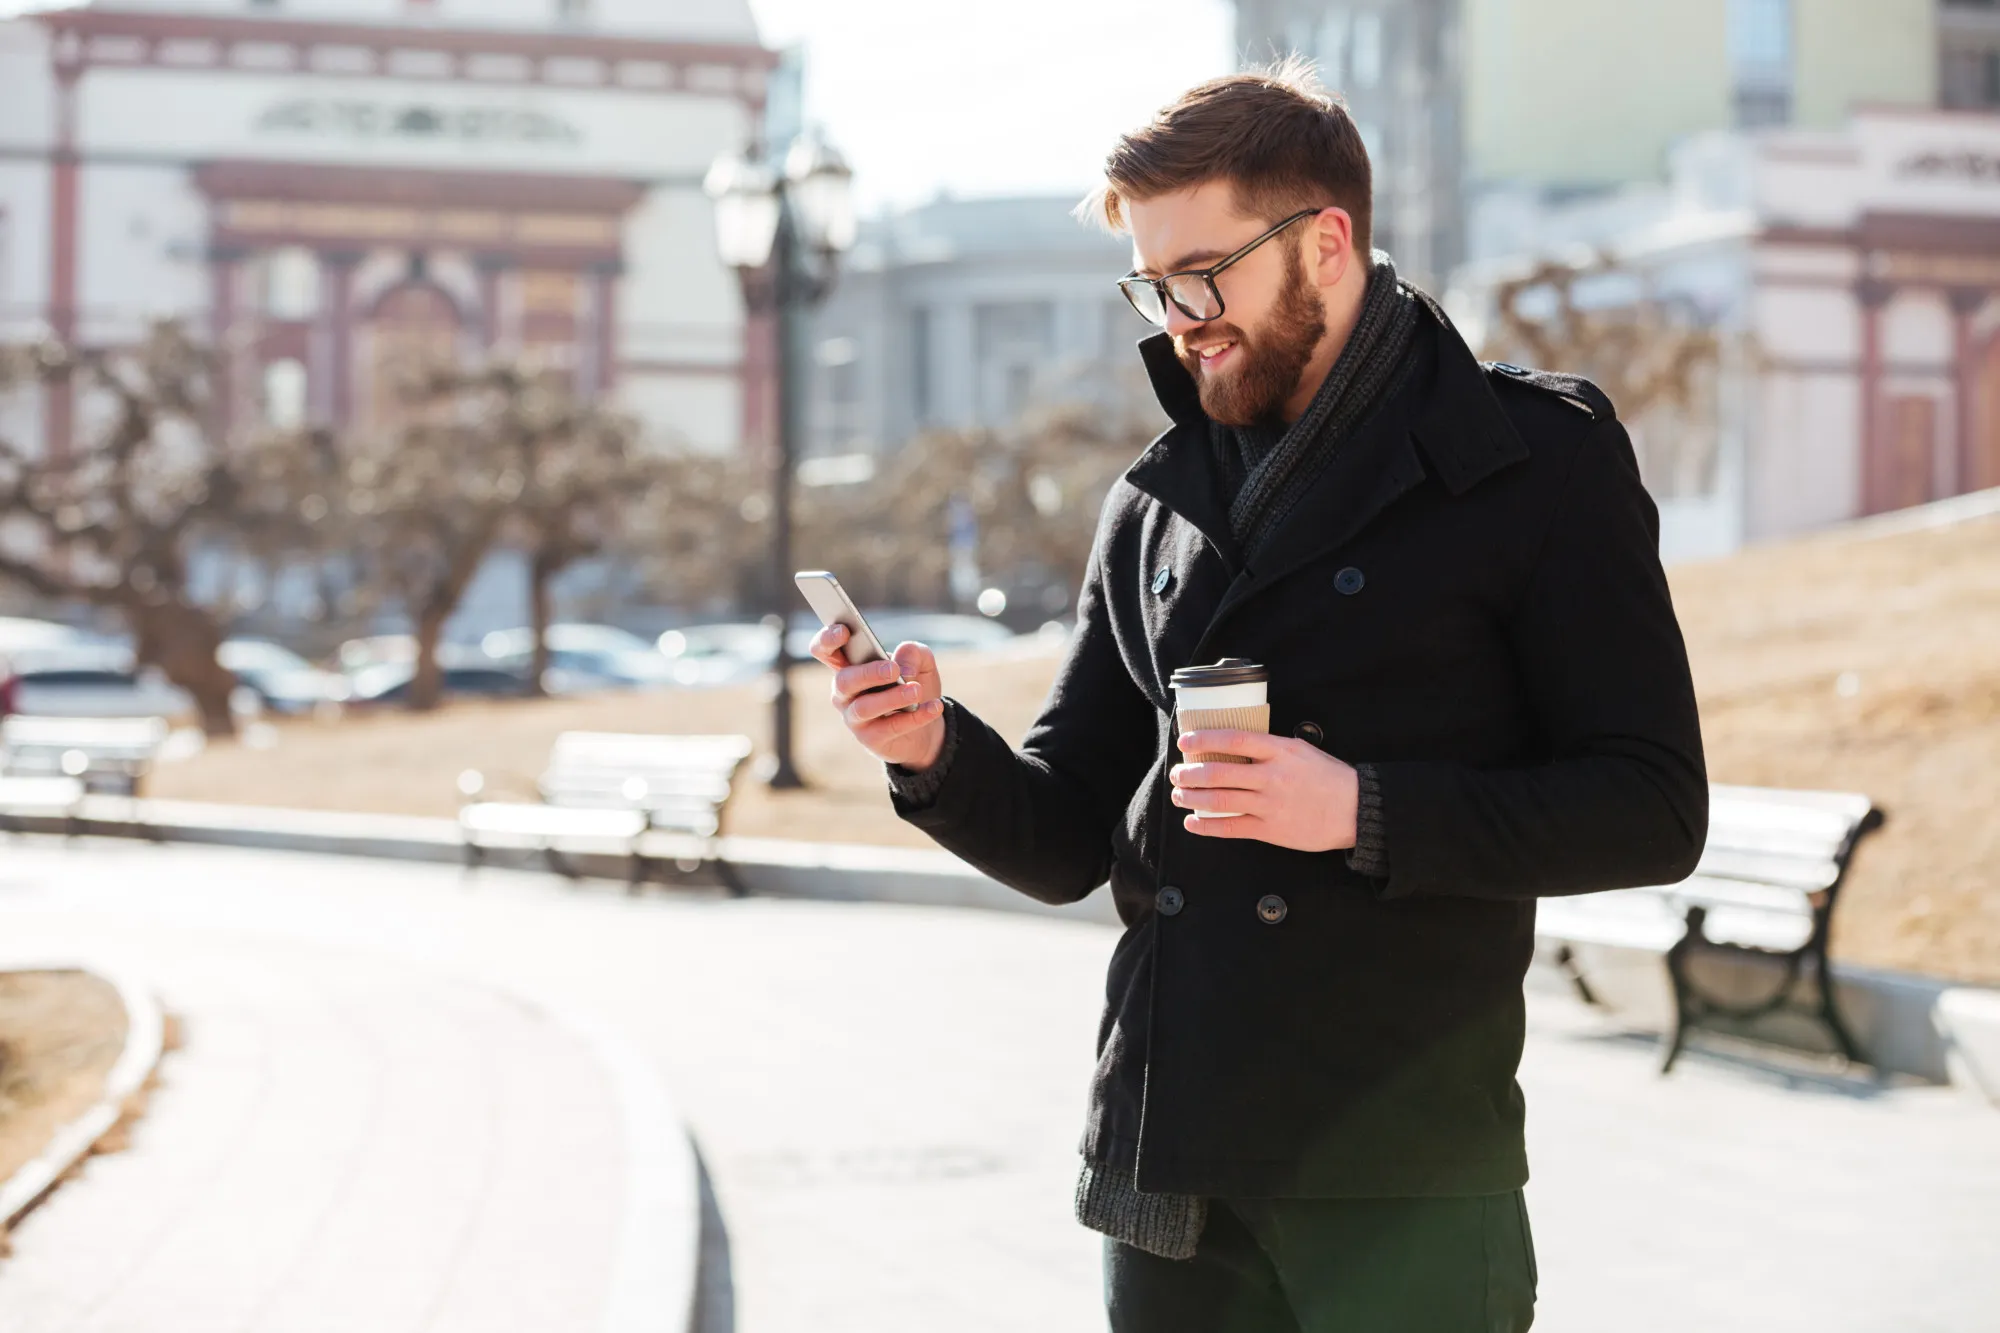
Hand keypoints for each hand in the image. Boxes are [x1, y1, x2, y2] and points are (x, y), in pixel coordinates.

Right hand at [808, 622, 946, 770]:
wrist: (926, 725)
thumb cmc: (913, 684)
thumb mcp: (920, 662)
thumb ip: (912, 653)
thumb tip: (903, 667)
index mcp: (849, 665)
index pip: (824, 650)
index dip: (827, 639)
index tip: (844, 631)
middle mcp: (844, 692)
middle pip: (843, 680)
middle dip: (868, 673)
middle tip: (894, 670)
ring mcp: (854, 718)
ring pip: (864, 707)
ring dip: (892, 698)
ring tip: (916, 691)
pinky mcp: (871, 739)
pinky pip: (890, 728)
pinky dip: (915, 717)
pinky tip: (934, 707)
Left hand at [1169, 729, 1357, 851]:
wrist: (1355, 809)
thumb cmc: (1329, 778)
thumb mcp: (1301, 751)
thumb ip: (1271, 748)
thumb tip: (1236, 746)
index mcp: (1280, 751)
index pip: (1234, 739)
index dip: (1205, 739)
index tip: (1185, 741)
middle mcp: (1272, 777)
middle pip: (1220, 772)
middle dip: (1190, 773)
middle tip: (1177, 773)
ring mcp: (1270, 805)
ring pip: (1220, 800)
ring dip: (1192, 797)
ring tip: (1179, 795)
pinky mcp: (1271, 829)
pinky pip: (1231, 827)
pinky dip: (1207, 825)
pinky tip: (1193, 822)